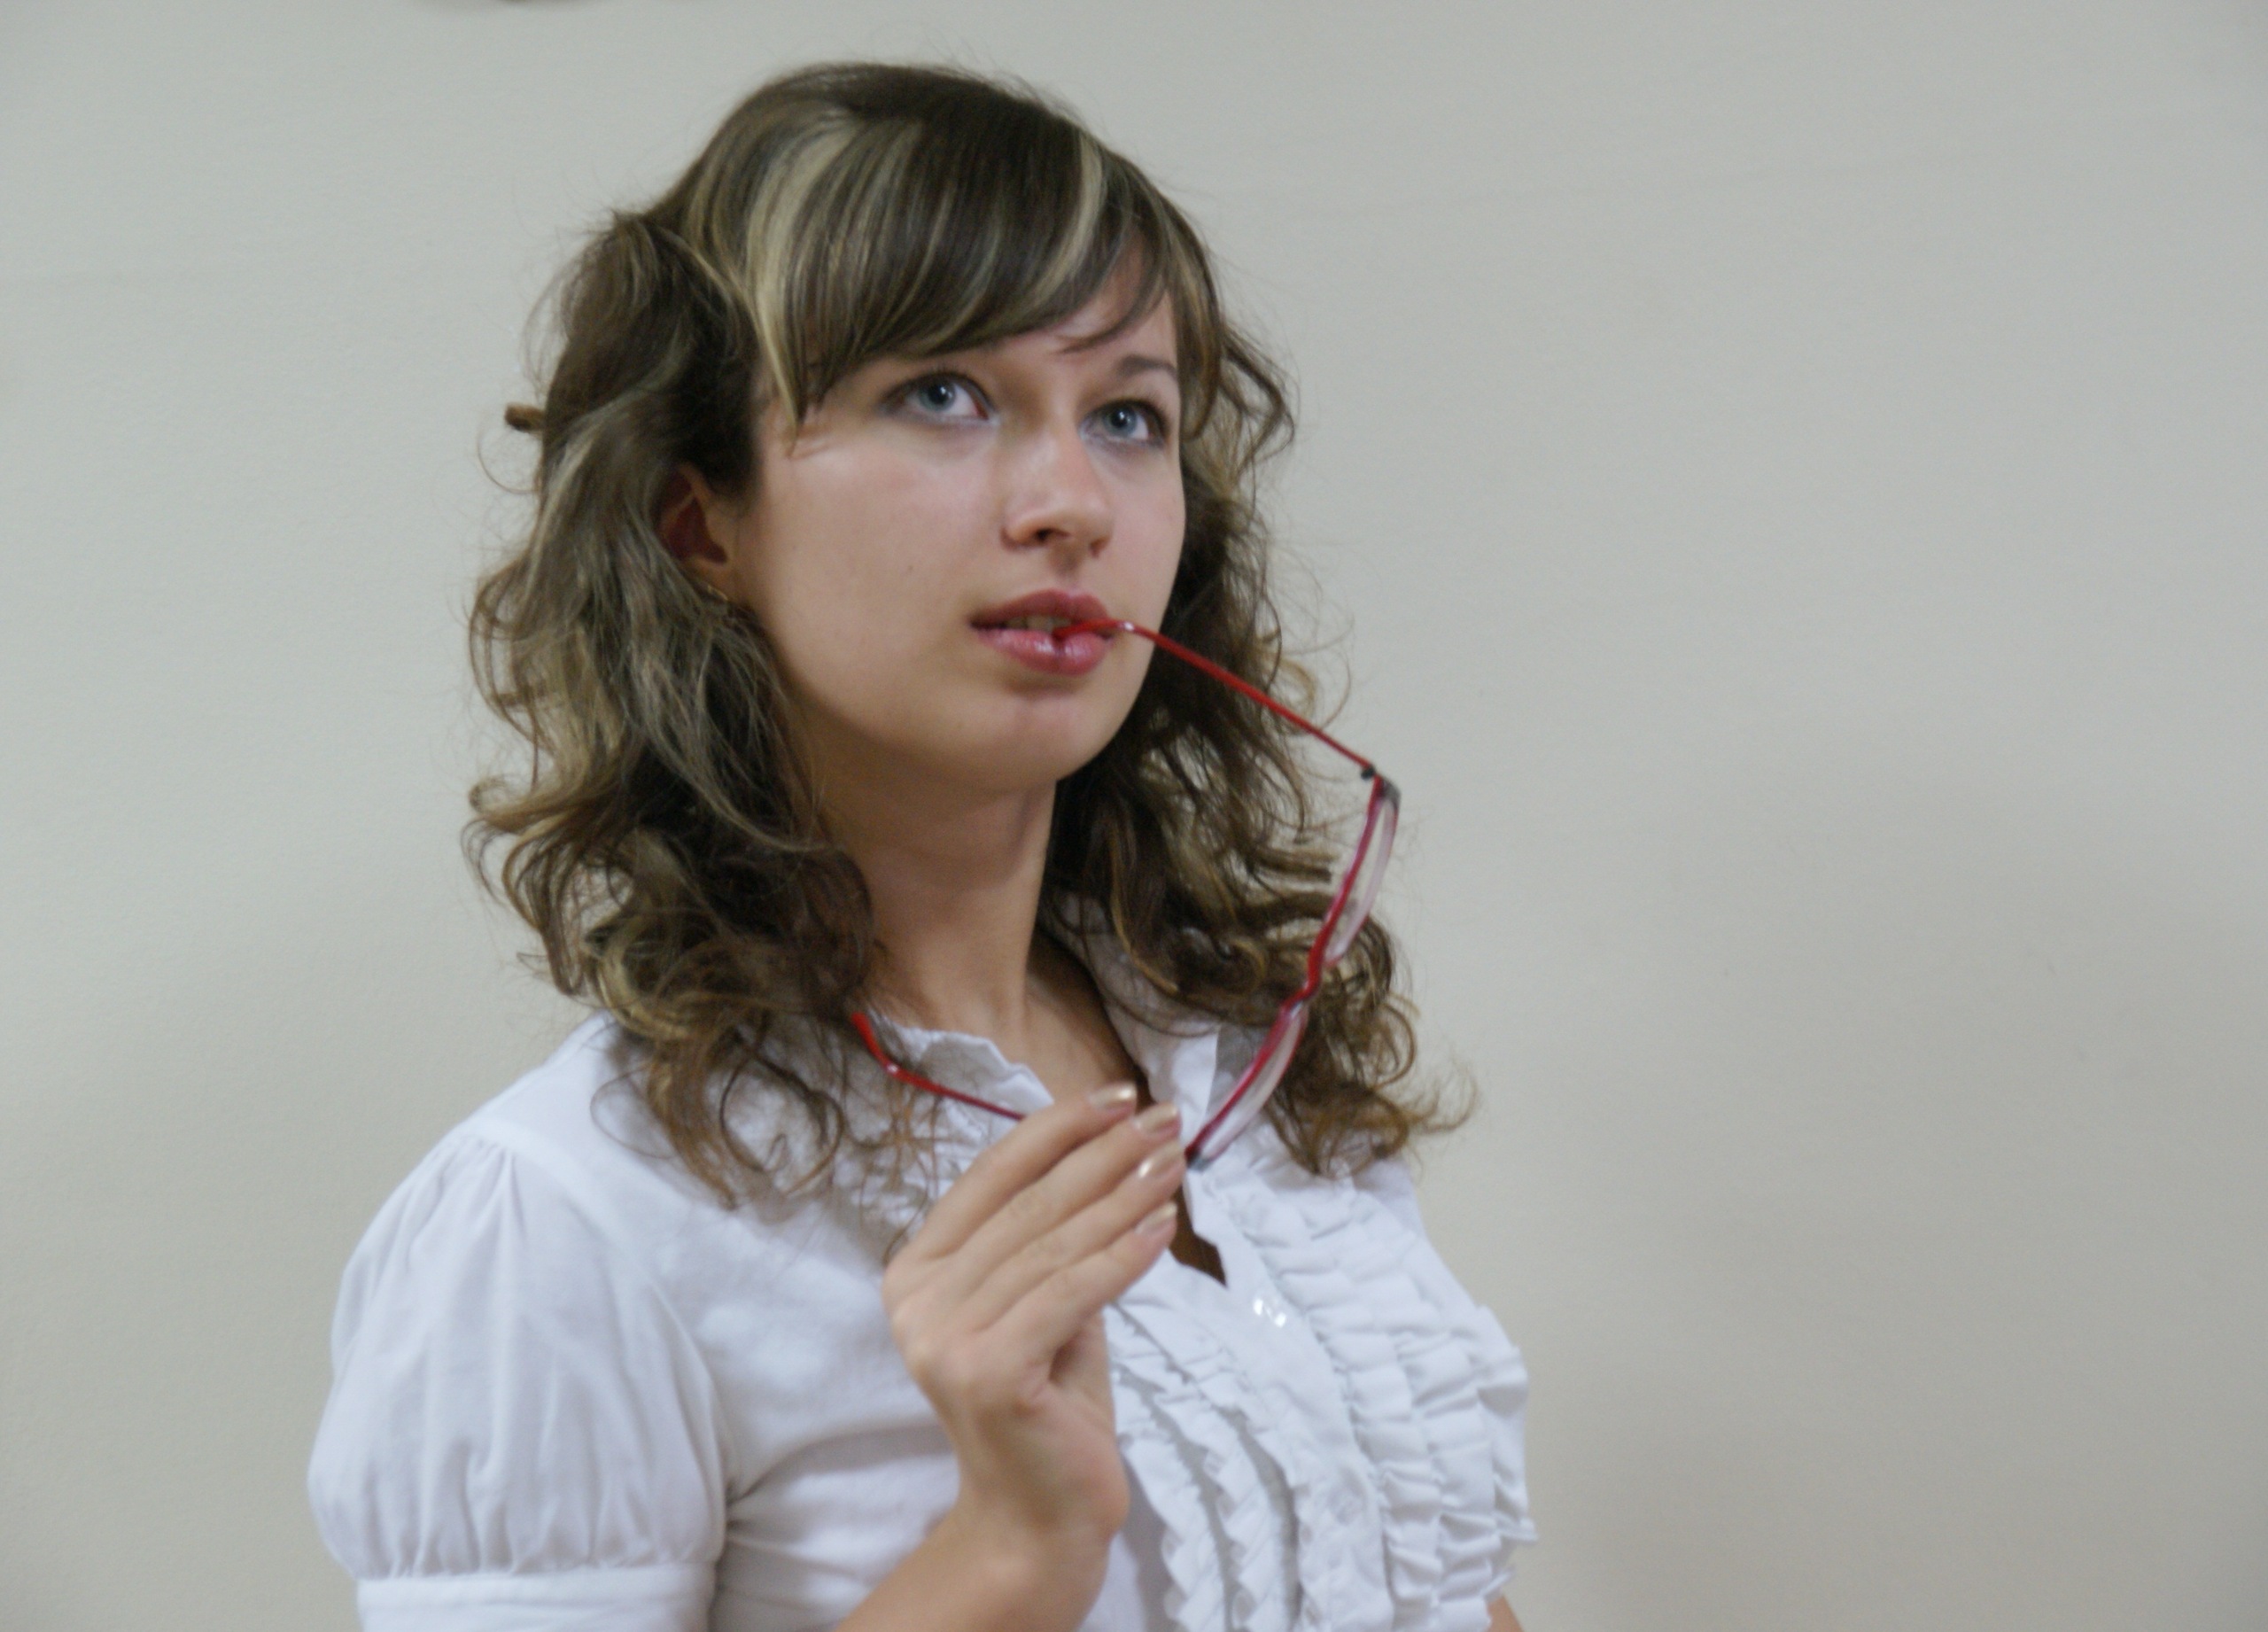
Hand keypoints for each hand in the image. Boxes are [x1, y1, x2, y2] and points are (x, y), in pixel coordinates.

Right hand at [880, 1084, 1184, 1619]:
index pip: (991, 1176)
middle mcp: (916, 1299)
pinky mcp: (986, 1371)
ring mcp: (943, 1338)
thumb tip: (1113, 1147)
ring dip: (1123, 1196)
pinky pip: (1070, 1294)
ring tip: (1174, 1163)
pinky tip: (1164, 1226)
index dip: (1057, 1129)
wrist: (1038, 1513)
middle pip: (1028, 1204)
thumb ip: (1051, 1236)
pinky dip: (1123, 1256)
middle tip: (1166, 1120)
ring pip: (1054, 1245)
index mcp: (915, 1270)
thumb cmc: (1049, 1400)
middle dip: (1105, 1155)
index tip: (1119, 1095)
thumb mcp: (1044, 1300)